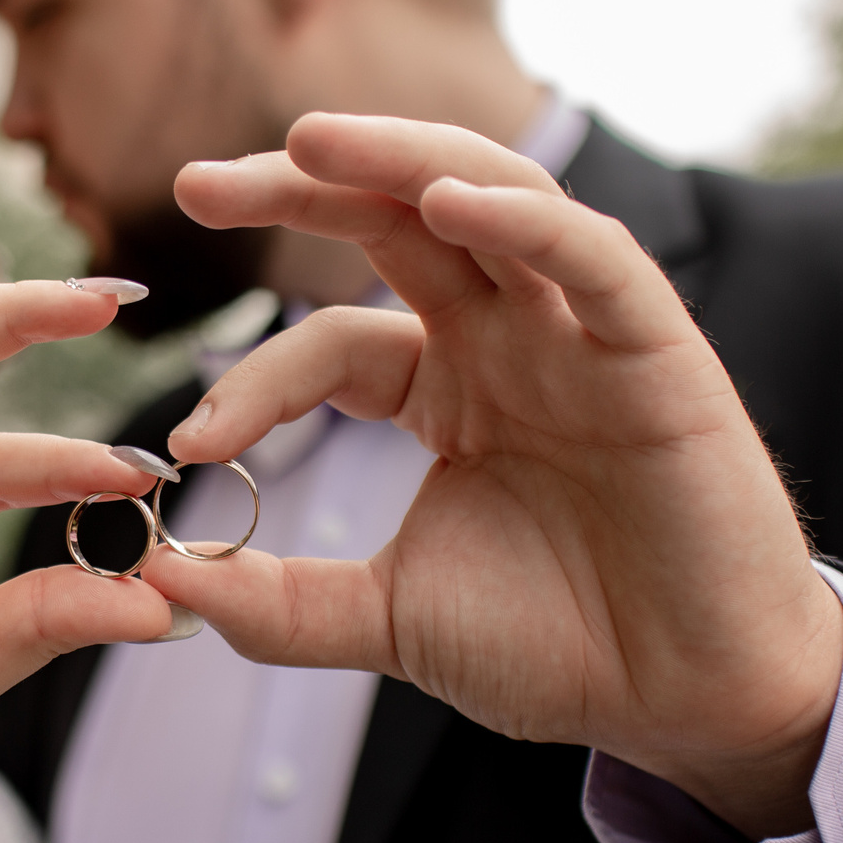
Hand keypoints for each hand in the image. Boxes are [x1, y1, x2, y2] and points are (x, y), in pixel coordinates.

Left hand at [144, 114, 842, 839]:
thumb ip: (281, 604)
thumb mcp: (393, 623)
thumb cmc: (563, 646)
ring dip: (399, 159)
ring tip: (307, 140)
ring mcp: (582, 333)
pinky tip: (450, 200)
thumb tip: (153, 581)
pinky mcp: (657, 350)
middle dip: (300, 186)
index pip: (332, 343)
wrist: (689, 701)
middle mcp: (510, 338)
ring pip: (489, 199)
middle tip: (197, 183)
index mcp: (448, 386)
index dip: (256, 378)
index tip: (192, 445)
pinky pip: (591, 258)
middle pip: (395, 221)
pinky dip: (526, 220)